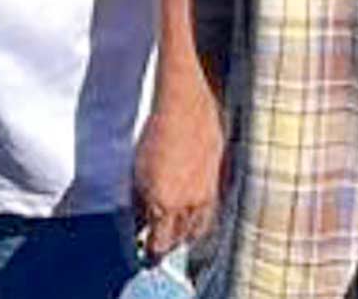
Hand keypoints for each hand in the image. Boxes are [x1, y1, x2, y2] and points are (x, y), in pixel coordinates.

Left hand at [133, 62, 224, 258]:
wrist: (188, 104)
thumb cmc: (158, 132)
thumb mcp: (137, 172)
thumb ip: (140, 203)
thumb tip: (140, 221)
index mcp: (165, 205)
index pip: (160, 245)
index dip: (151, 252)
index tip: (145, 252)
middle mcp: (190, 205)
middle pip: (181, 241)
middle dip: (169, 244)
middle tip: (158, 241)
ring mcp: (208, 193)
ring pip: (200, 228)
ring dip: (187, 233)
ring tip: (176, 228)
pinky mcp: (219, 179)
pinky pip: (211, 210)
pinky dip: (200, 215)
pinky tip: (192, 207)